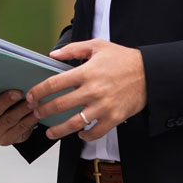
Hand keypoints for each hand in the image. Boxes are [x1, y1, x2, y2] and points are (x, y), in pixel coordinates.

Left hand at [29, 40, 146, 140]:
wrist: (150, 73)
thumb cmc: (123, 59)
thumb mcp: (97, 46)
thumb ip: (73, 49)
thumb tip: (53, 54)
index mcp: (85, 73)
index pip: (54, 84)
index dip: (38, 92)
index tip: (31, 97)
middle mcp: (92, 91)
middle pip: (59, 105)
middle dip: (43, 111)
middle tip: (36, 113)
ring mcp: (103, 106)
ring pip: (75, 123)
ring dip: (58, 130)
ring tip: (50, 132)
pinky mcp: (114, 117)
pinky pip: (96, 132)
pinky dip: (86, 136)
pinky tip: (80, 134)